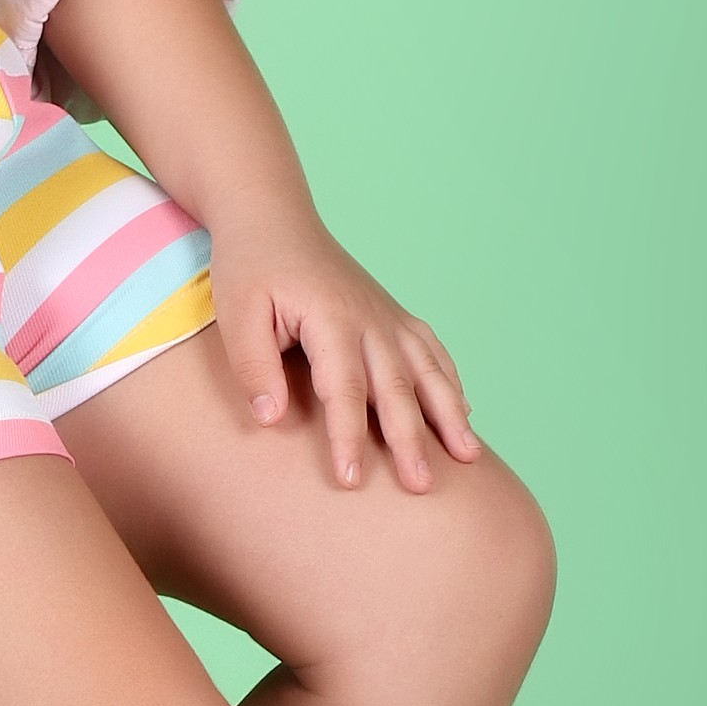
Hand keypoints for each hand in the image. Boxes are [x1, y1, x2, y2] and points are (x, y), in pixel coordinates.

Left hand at [206, 214, 480, 494]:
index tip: (351, 480)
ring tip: (469, 458)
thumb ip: (253, 365)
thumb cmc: (250, 268)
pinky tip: (464, 415)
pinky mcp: (392, 315)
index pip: (343, 390)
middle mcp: (369, 319)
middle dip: (410, 440)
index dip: (347, 437)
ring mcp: (386, 316)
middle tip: (421, 487)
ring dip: (447, 416)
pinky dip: (449, 383)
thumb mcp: (236, 313)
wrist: (273, 218)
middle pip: (395, 388)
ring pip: (426, 371)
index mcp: (330, 318)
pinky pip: (431, 351)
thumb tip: (271, 418)